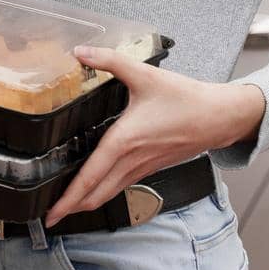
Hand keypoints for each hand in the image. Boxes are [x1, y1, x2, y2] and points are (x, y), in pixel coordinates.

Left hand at [42, 45, 266, 228]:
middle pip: (96, 194)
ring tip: (67, 206)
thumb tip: (80, 52)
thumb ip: (110, 61)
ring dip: (87, 202)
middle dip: (71, 208)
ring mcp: (142, 167)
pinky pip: (121, 185)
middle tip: (49, 217)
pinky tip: (96, 187)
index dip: (69, 198)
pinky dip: (103, 192)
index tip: (52, 214)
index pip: (91, 176)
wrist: (219, 117)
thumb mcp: (145, 74)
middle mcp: (131, 160)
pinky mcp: (150, 166)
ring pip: (109, 193)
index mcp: (125, 140)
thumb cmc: (186, 98)